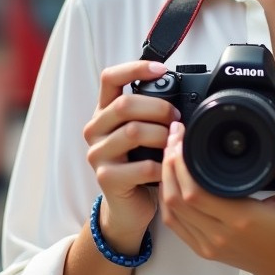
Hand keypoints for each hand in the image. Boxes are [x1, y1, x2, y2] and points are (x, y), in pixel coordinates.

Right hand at [82, 60, 178, 252]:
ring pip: (133, 132)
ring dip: (162, 136)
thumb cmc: (139, 164)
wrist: (127, 206)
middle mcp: (95, 130)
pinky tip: (169, 168)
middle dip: (158, 108)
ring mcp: (97, 155)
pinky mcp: (106, 178)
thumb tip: (180, 93)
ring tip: (173, 143)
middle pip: (124, 105)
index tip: (161, 70)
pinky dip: (162, 166)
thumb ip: (149, 112)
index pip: (110, 78)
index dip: (135, 68)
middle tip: (176, 119)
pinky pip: (142, 166)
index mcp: (103, 112)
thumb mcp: (141, 133)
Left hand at [159, 121, 274, 274]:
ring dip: (165, 180)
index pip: (195, 191)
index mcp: (241, 219)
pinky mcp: (203, 250)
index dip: (182, 163)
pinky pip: (175, 224)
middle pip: (177, 197)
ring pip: (171, 210)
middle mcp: (219, 234)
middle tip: (174, 138)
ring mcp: (208, 244)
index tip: (183, 137)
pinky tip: (170, 182)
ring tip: (170, 154)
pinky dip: (167, 201)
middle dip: (170, 164)